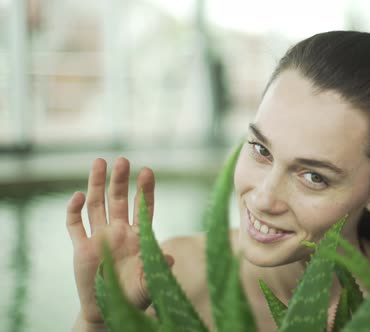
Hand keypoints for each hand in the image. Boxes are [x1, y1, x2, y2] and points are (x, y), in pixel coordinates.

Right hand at [66, 157, 172, 324]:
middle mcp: (119, 231)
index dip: (145, 190)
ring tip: (99, 162)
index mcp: (138, 236)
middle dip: (120, 180)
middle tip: (123, 160)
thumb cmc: (133, 295)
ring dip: (97, 184)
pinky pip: (75, 225)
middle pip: (118, 200)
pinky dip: (74, 210)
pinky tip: (77, 195)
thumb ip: (157, 270)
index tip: (147, 171)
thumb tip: (170, 257)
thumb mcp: (149, 284)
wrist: (107, 308)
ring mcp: (99, 237)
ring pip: (97, 205)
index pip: (143, 207)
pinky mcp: (81, 248)